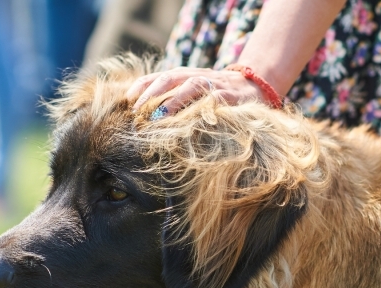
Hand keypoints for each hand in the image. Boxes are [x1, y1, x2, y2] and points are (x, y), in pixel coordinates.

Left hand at [125, 67, 264, 115]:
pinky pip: (214, 99)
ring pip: (190, 86)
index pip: (158, 76)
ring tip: (160, 116)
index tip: (127, 101)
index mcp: (184, 75)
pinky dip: (202, 107)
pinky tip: (191, 119)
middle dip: (152, 93)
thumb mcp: (193, 93)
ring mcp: (213, 84)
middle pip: (169, 78)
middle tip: (137, 111)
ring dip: (174, 100)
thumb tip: (146, 116)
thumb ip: (174, 100)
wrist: (253, 87)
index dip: (142, 87)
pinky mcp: (229, 96)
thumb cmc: (216, 94)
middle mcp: (196, 76)